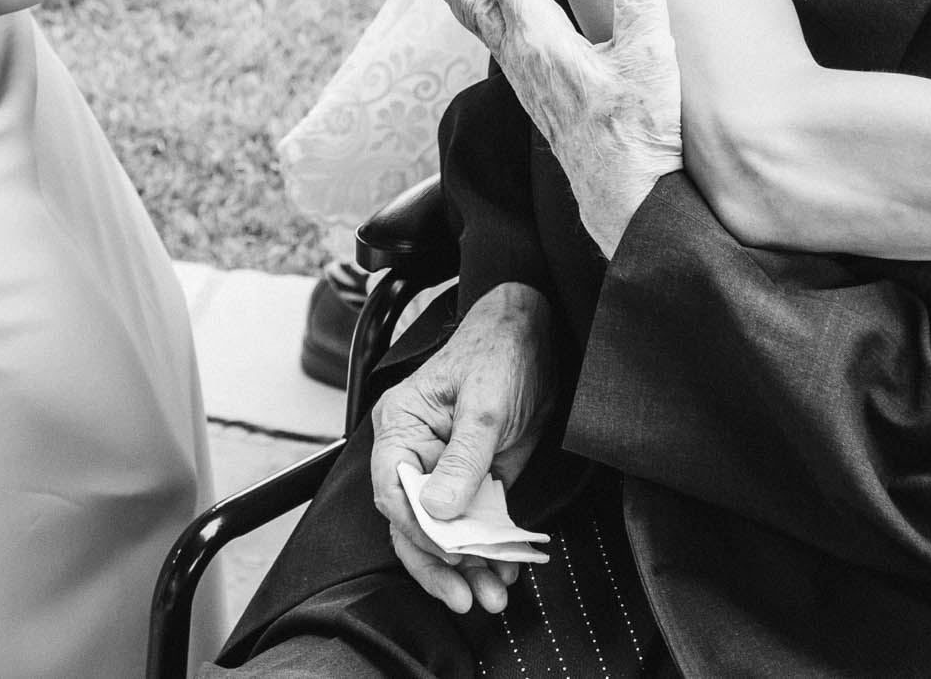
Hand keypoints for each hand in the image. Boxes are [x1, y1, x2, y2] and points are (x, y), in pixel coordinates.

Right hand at [368, 283, 554, 615]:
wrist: (537, 332)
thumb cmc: (500, 351)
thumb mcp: (485, 405)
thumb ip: (463, 458)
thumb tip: (439, 513)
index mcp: (400, 427)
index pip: (392, 492)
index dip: (417, 530)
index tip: (450, 554)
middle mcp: (415, 452)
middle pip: (412, 523)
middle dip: (440, 565)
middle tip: (468, 598)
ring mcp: (445, 468)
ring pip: (443, 531)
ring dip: (468, 567)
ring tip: (493, 596)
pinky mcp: (475, 478)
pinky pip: (473, 523)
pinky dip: (488, 550)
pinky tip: (505, 569)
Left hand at [424, 0, 680, 257]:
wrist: (628, 199)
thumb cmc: (639, 134)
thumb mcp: (650, 58)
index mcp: (542, 44)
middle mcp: (524, 62)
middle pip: (477, 3)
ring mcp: (527, 84)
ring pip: (482, 28)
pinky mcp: (537, 100)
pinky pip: (497, 47)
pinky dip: (483, 21)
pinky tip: (491, 23)